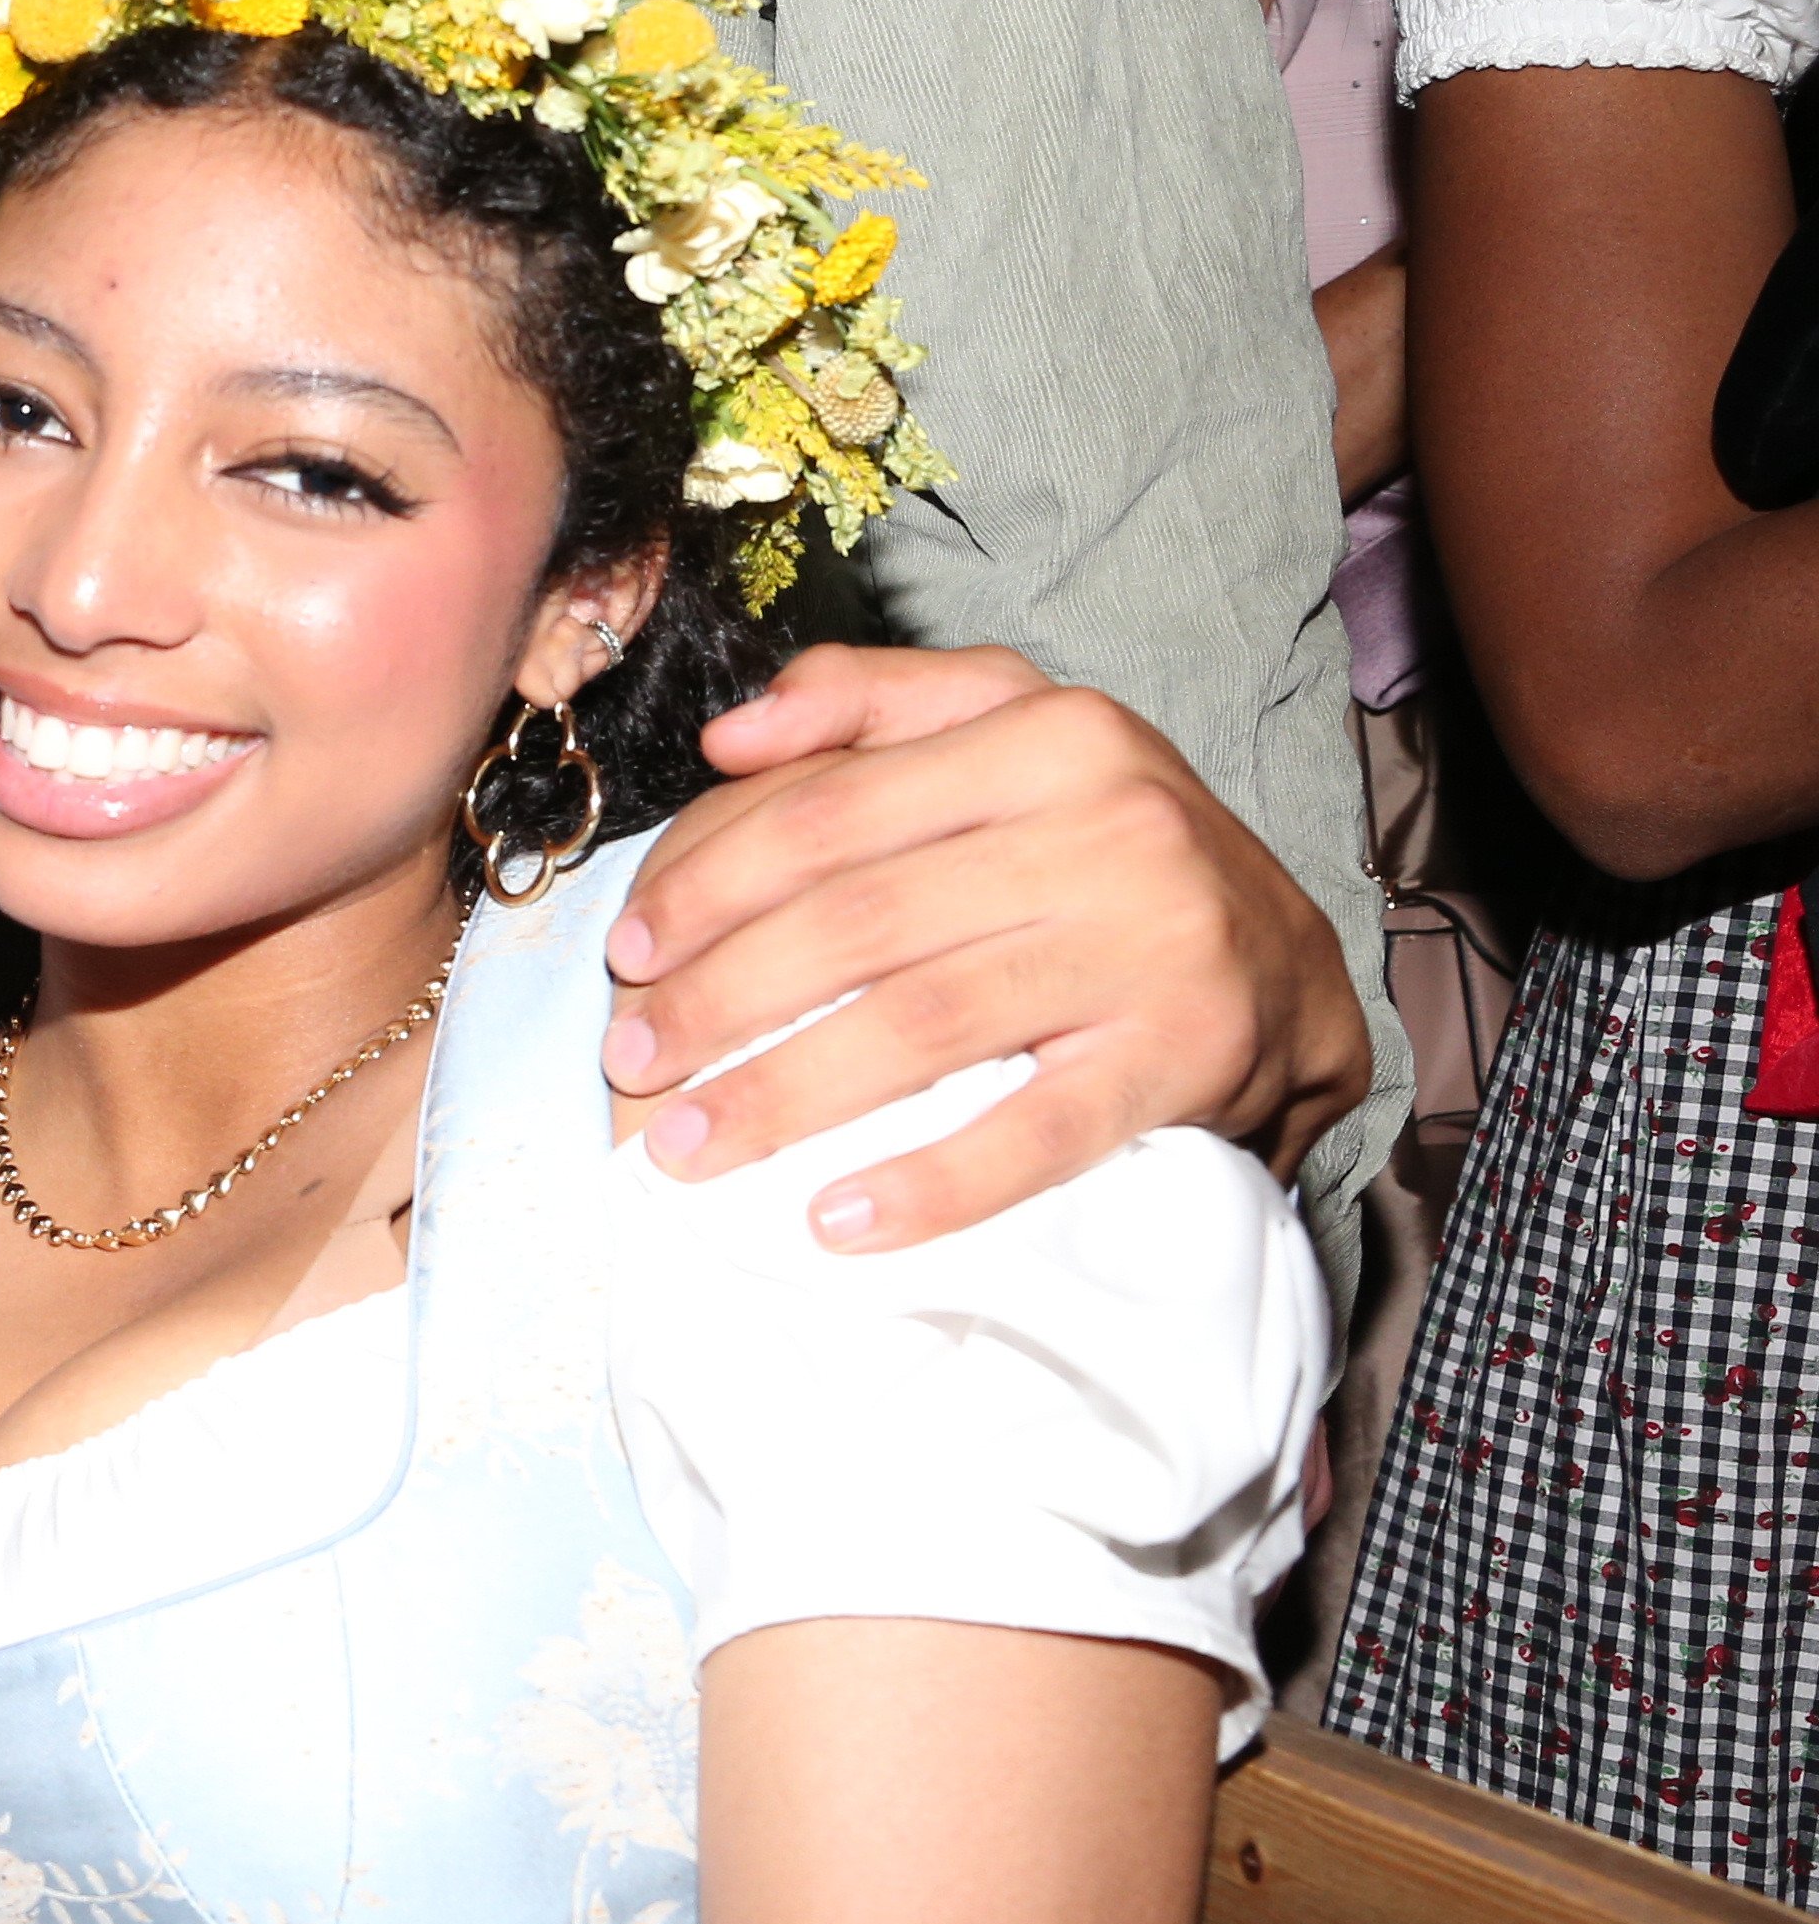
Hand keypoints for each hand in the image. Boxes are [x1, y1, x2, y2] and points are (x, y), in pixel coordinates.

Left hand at [605, 644, 1371, 1245]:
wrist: (1294, 960)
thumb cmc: (1109, 841)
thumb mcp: (1013, 728)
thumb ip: (870, 703)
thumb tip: (733, 735)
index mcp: (1054, 734)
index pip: (833, 813)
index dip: (711, 887)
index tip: (628, 951)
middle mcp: (1112, 828)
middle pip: (861, 923)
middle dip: (720, 1001)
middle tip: (628, 1060)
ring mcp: (1156, 946)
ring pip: (924, 1025)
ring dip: (784, 1097)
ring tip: (686, 1148)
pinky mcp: (1190, 1059)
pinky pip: (1036, 1134)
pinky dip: (929, 1186)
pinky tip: (833, 1220)